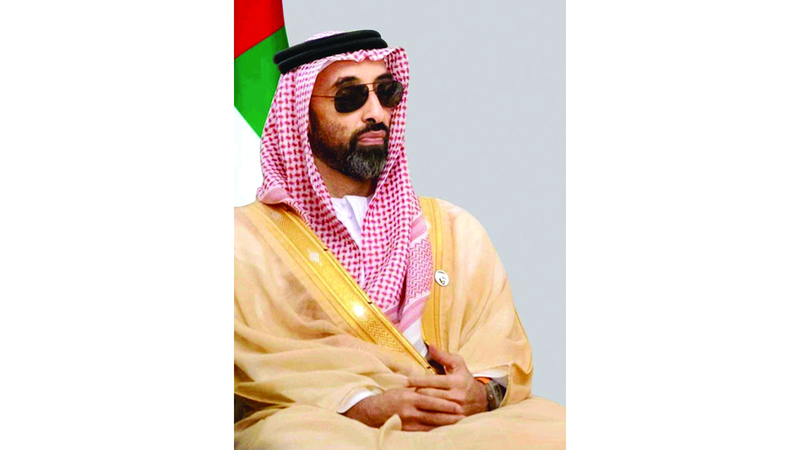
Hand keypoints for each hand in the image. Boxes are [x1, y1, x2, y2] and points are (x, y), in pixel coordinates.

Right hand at [343, 387, 464, 431]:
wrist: (372, 411)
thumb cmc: (389, 397)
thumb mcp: (402, 388)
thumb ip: (417, 388)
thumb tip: (432, 384)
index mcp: (409, 397)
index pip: (430, 401)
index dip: (445, 404)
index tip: (457, 405)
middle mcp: (409, 410)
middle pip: (433, 414)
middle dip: (449, 416)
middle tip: (463, 416)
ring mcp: (408, 422)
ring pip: (430, 425)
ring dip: (445, 424)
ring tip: (458, 424)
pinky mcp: (406, 430)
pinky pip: (423, 432)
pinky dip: (435, 431)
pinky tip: (444, 431)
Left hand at [408, 344, 487, 416]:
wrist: (482, 400)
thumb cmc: (465, 379)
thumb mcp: (458, 364)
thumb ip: (442, 355)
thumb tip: (429, 345)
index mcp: (456, 381)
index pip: (432, 381)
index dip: (417, 380)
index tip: (406, 381)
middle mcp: (457, 396)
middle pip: (429, 395)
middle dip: (416, 393)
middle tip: (405, 391)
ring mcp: (456, 410)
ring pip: (431, 407)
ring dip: (419, 404)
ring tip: (408, 400)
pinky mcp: (455, 420)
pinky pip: (436, 418)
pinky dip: (426, 415)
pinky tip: (418, 411)